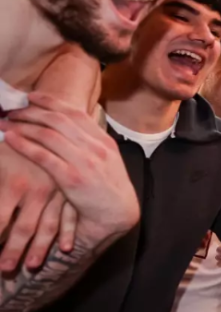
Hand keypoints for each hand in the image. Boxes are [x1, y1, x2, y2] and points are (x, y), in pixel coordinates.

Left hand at [1, 92, 137, 246]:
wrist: (117, 214)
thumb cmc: (107, 189)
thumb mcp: (105, 160)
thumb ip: (89, 143)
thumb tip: (66, 129)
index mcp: (103, 140)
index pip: (74, 112)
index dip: (50, 102)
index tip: (32, 97)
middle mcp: (95, 146)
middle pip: (58, 120)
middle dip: (31, 112)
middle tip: (12, 111)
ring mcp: (84, 161)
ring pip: (48, 134)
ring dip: (23, 126)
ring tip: (6, 123)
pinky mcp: (71, 178)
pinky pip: (43, 156)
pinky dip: (24, 145)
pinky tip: (10, 139)